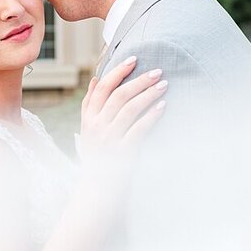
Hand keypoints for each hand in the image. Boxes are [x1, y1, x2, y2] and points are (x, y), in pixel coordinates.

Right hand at [77, 55, 166, 183]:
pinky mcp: (122, 152)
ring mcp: (109, 140)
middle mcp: (97, 127)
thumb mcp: (87, 130)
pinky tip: (162, 107)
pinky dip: (151, 116)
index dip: (118, 72)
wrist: (97, 191)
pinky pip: (139, 129)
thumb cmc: (97, 157)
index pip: (103, 88)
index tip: (134, 59)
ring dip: (148, 94)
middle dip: (139, 81)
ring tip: (164, 85)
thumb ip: (90, 104)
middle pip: (119, 95)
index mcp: (89, 119)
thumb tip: (96, 78)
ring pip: (129, 109)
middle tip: (157, 72)